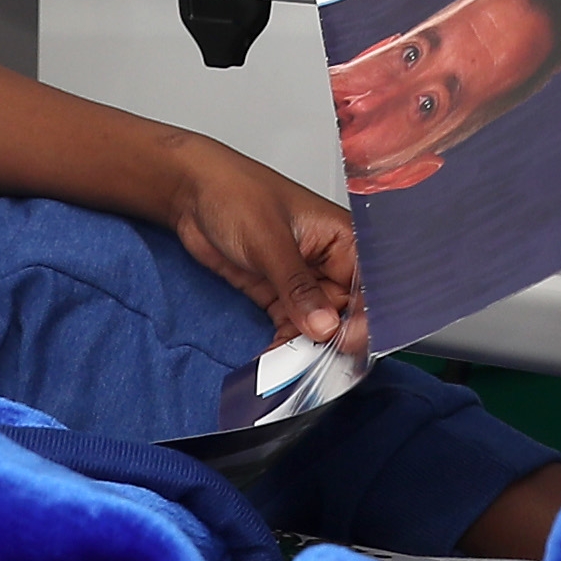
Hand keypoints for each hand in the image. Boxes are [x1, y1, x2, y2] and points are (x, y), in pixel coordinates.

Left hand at [151, 133, 366, 356]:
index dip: (366, 317)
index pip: (370, 287)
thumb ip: (297, 286)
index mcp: (343, 239)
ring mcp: (304, 281)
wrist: (191, 193)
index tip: (345, 342)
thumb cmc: (236, 194)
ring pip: (320, 325)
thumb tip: (325, 327)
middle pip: (349, 313)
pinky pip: (292, 327)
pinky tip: (274, 362)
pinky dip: (284, 346)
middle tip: (316, 364)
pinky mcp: (279, 294)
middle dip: (336, 341)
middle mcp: (330, 263)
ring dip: (308, 348)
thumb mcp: (270, 241)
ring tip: (291, 368)